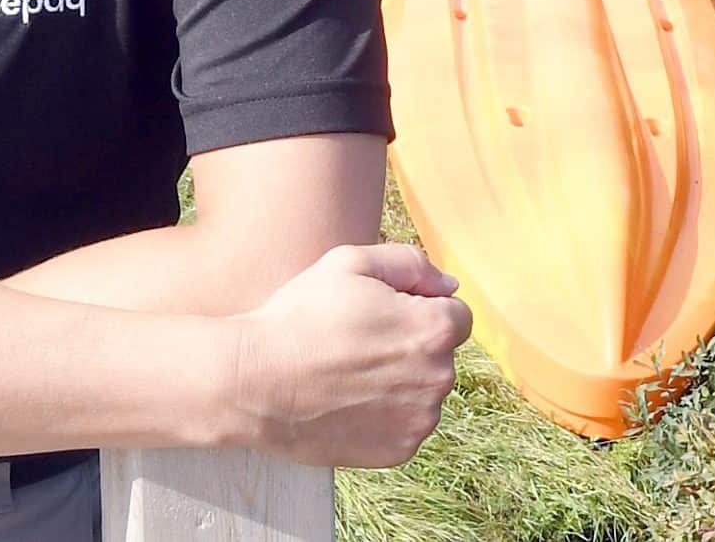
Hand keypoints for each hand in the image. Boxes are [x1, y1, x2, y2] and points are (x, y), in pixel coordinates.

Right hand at [232, 242, 471, 467]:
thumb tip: (449, 286)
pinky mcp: (397, 452)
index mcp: (434, 330)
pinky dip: (385, 412)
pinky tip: (347, 398)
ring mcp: (419, 422)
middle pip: (440, 354)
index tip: (380, 311)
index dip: (418, 306)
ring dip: (401, 380)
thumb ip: (410, 264)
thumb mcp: (350, 263)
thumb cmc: (301, 315)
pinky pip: (405, 423)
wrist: (257, 381)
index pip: (456, 314)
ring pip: (424, 391)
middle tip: (358, 338)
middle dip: (411, 342)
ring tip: (348, 370)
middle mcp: (438, 380)